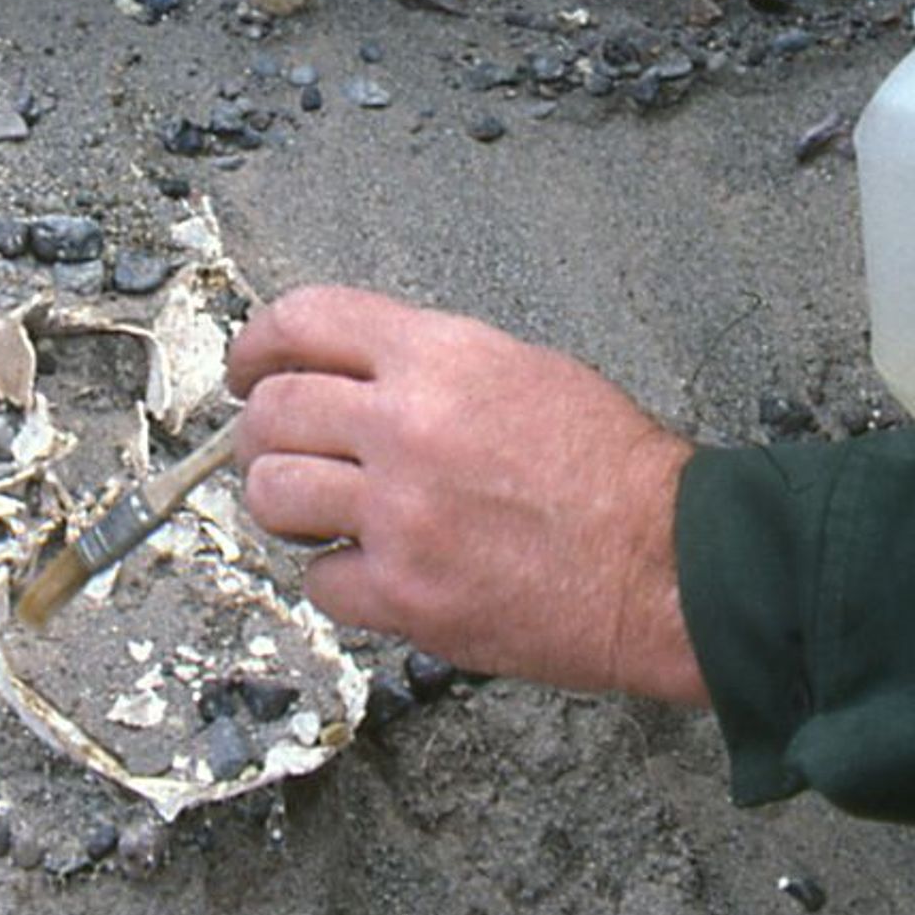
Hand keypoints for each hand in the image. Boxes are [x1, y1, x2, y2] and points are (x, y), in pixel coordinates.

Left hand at [227, 283, 710, 708]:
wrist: (667, 562)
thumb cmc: (613, 471)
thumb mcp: (523, 369)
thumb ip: (428, 367)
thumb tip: (351, 377)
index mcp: (439, 356)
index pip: (303, 320)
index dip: (256, 346)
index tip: (247, 370)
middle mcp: (407, 424)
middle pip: (270, 413)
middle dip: (262, 433)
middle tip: (278, 451)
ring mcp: (401, 513)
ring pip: (273, 494)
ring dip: (289, 504)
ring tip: (325, 513)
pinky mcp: (406, 593)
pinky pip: (319, 581)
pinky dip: (339, 579)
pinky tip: (376, 571)